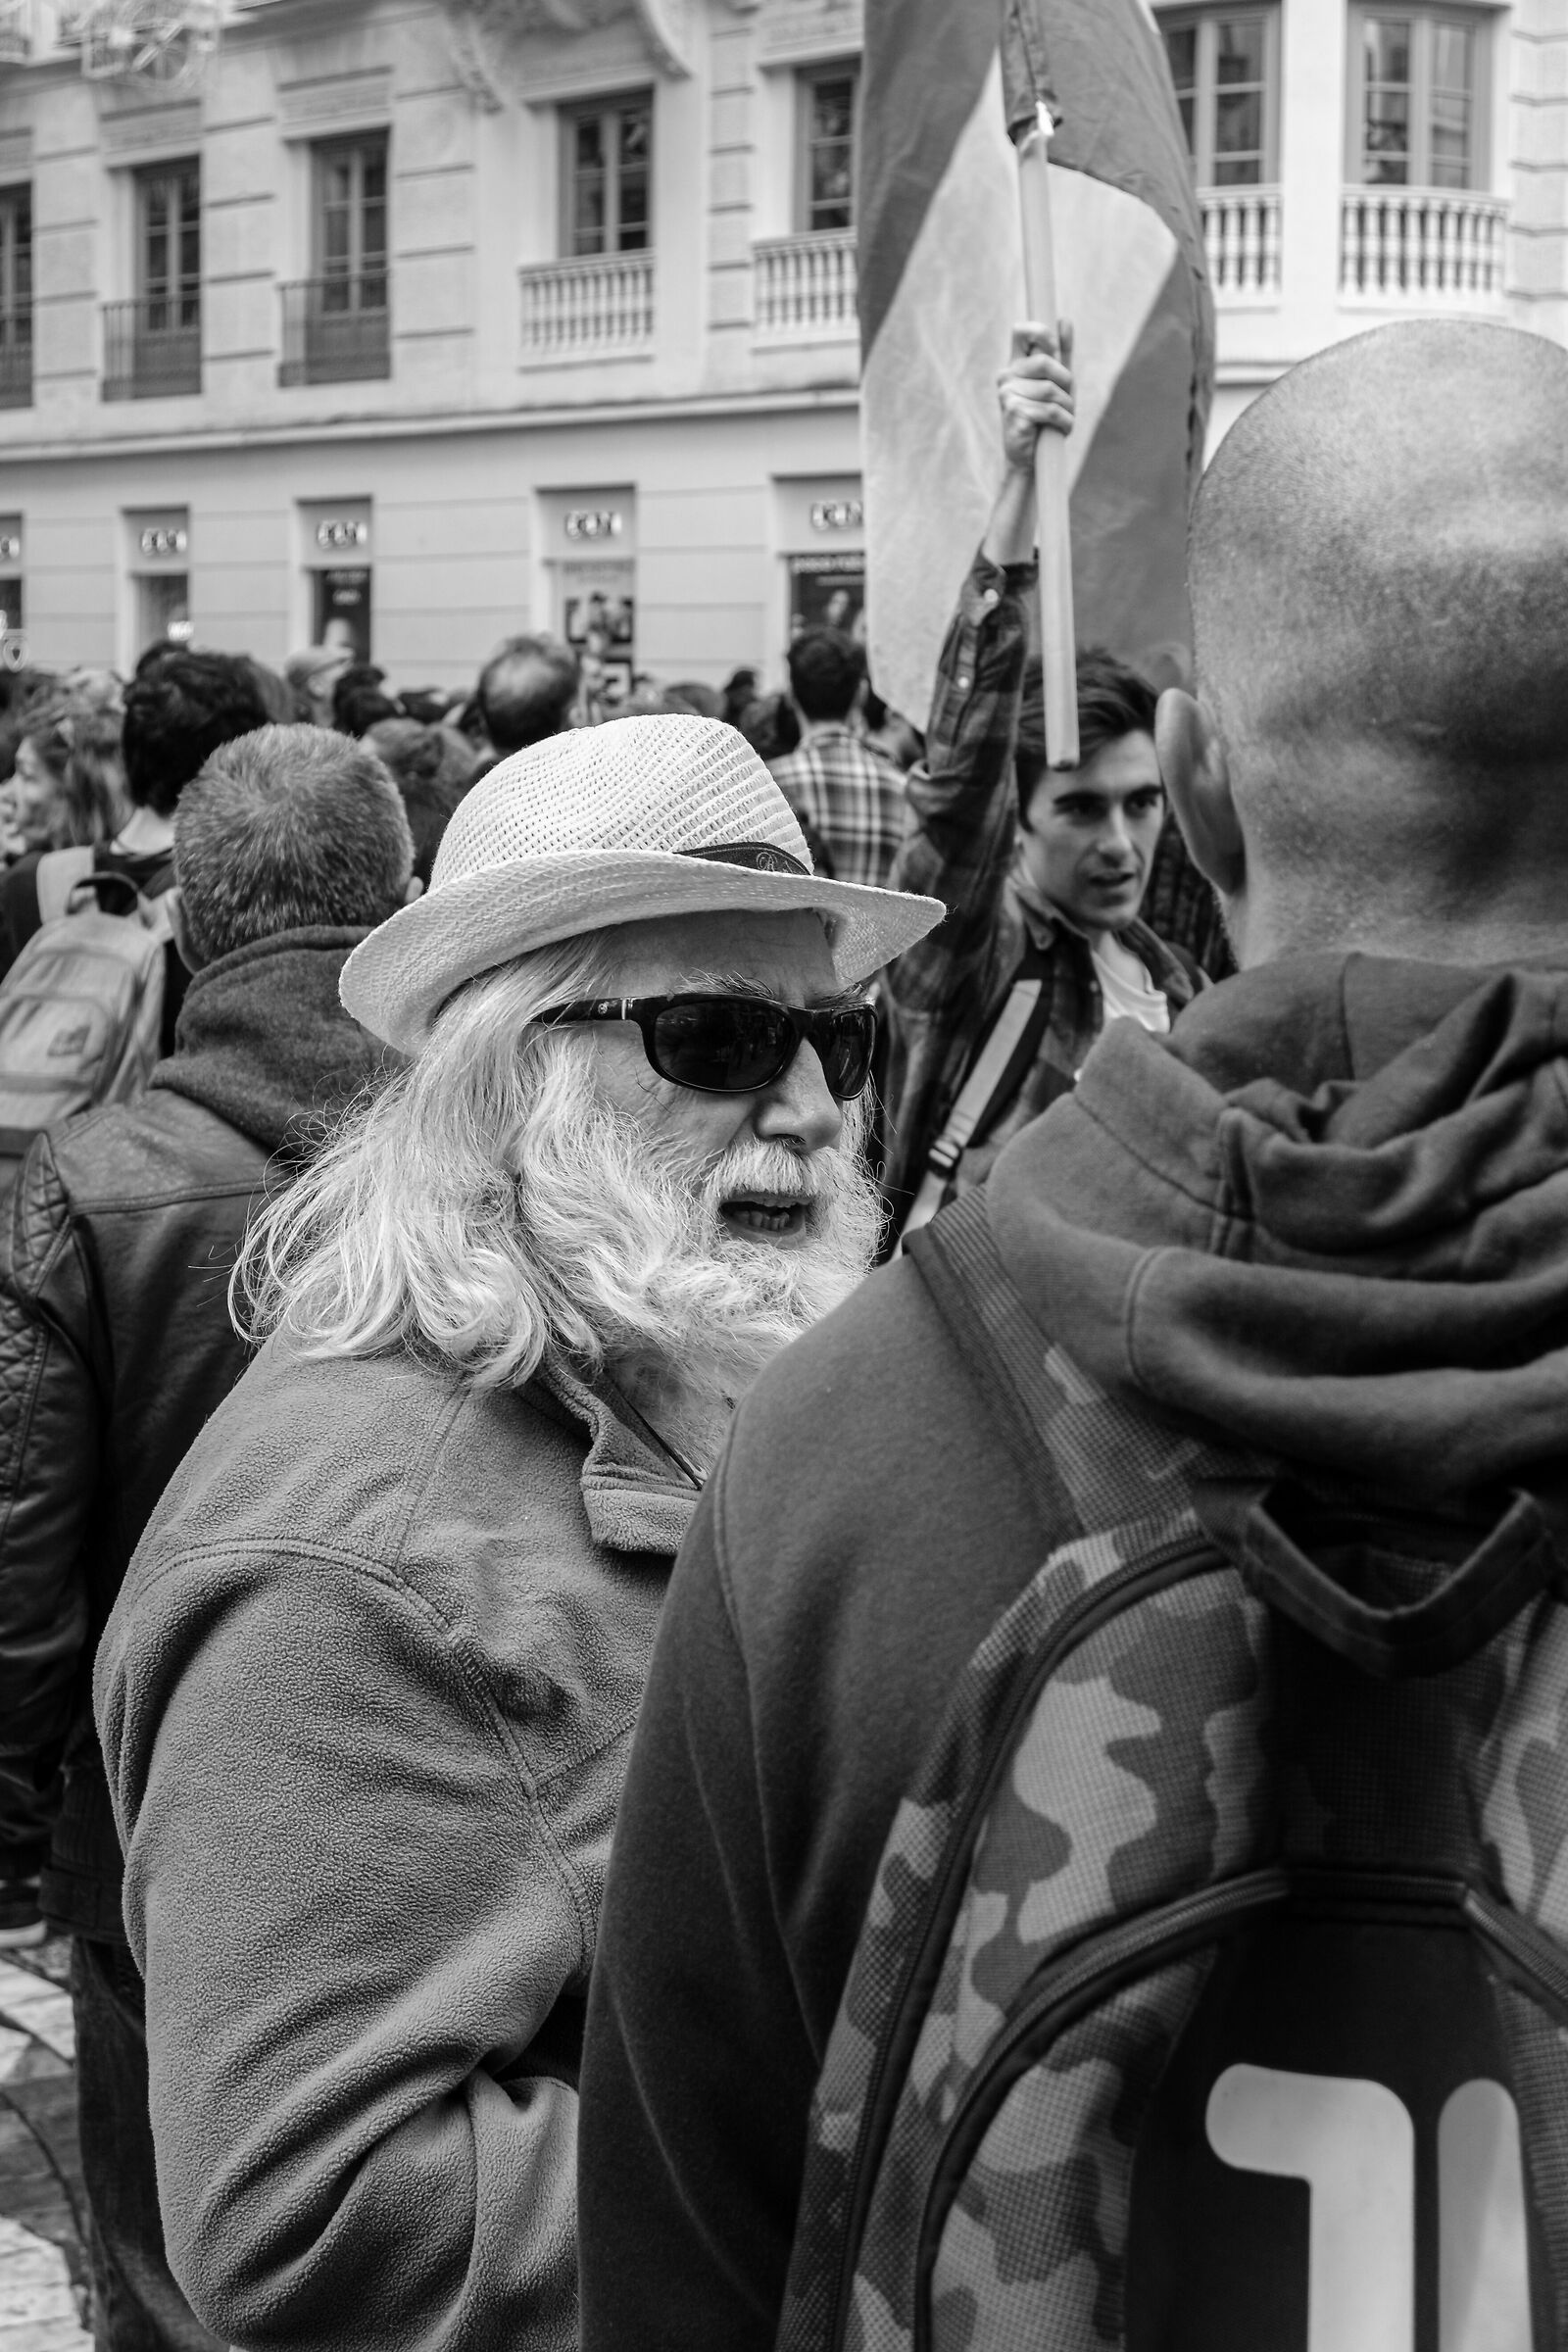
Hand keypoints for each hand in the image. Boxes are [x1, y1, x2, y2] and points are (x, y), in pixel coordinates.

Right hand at [998, 321, 1074, 474]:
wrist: (1030, 458)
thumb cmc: (1045, 418)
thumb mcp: (1058, 382)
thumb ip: (1061, 353)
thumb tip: (1065, 319)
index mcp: (1016, 364)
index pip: (1022, 331)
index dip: (1042, 334)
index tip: (1054, 350)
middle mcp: (1007, 376)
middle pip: (1046, 362)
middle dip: (1066, 381)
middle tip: (1067, 399)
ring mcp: (1007, 394)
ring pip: (1052, 390)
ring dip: (1068, 408)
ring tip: (1063, 419)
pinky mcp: (1014, 413)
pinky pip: (1051, 410)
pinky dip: (1065, 422)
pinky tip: (1061, 430)